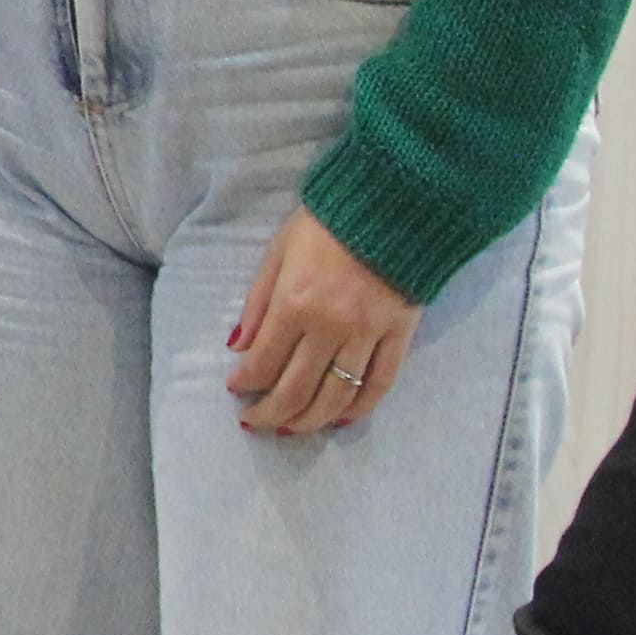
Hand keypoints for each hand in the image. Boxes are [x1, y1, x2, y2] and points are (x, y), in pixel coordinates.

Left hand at [230, 208, 418, 436]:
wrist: (392, 205)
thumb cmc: (326, 225)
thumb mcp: (278, 253)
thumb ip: (258, 304)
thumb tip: (239, 347)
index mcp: (295, 304)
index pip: (264, 361)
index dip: (246, 383)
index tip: (235, 390)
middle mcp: (331, 327)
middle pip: (298, 389)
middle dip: (271, 413)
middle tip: (256, 423)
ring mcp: (368, 335)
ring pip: (337, 396)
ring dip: (310, 420)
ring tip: (291, 428)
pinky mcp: (399, 336)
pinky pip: (379, 384)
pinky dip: (359, 408)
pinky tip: (340, 418)